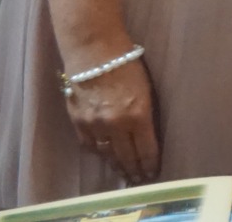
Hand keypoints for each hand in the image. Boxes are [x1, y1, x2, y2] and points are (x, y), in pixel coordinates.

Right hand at [62, 53, 158, 184]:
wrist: (94, 51)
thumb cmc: (128, 63)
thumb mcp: (146, 89)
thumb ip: (145, 114)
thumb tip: (147, 135)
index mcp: (138, 114)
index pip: (146, 149)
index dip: (150, 163)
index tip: (153, 172)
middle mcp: (116, 124)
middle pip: (126, 156)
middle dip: (134, 170)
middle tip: (140, 179)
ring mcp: (95, 125)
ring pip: (107, 154)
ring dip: (116, 165)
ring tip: (124, 173)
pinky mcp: (78, 122)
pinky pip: (88, 145)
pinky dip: (98, 152)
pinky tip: (104, 156)